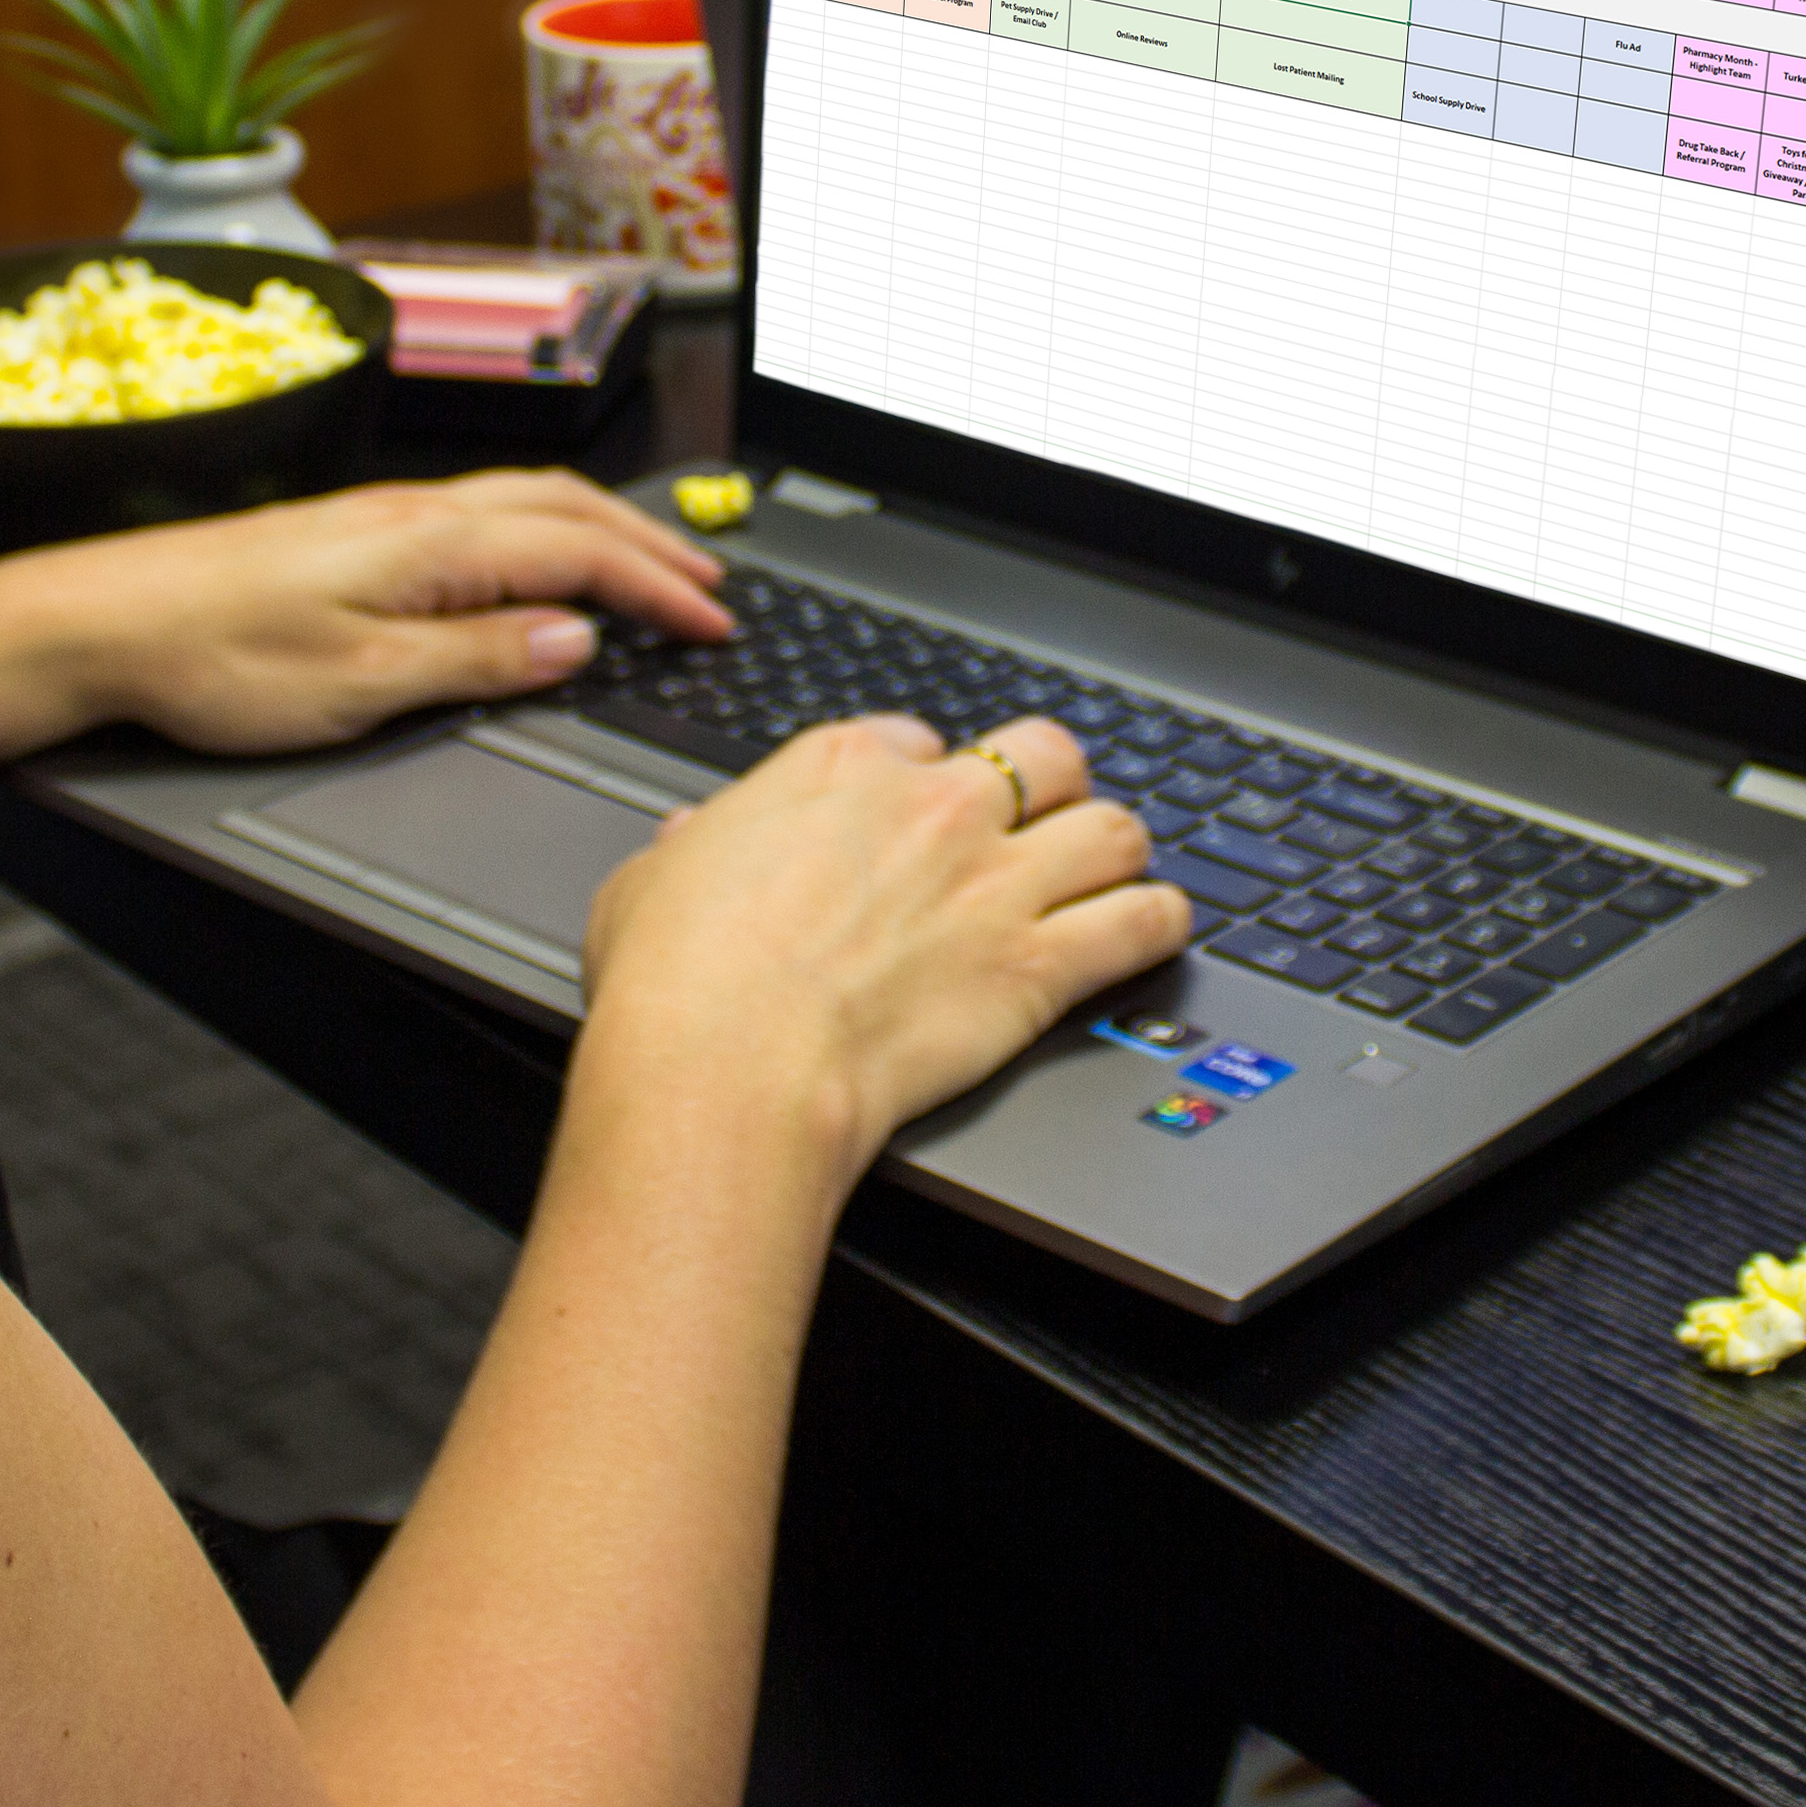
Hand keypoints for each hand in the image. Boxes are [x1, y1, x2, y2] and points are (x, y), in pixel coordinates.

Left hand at [0, 469, 733, 756]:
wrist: (97, 621)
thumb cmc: (211, 656)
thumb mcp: (358, 684)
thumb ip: (475, 659)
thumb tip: (572, 640)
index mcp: (430, 543)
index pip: (579, 551)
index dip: (657, 587)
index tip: (713, 622)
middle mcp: (414, 513)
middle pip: (564, 506)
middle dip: (649, 542)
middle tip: (712, 587)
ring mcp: (380, 516)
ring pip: (522, 502)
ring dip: (599, 529)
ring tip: (649, 566)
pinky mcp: (349, 532)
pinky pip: (479, 515)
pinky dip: (542, 532)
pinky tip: (537, 564)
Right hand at [576, 714, 1184, 1165]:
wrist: (727, 1067)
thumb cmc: (675, 985)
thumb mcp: (647, 883)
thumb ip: (693, 849)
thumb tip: (693, 840)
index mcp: (839, 768)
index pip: (918, 738)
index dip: (926, 774)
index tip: (922, 809)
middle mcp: (933, 807)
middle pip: (1042, 754)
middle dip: (1048, 786)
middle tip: (1036, 827)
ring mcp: (996, 883)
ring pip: (1113, 827)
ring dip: (1115, 850)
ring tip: (1109, 874)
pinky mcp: (1037, 967)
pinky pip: (1141, 921)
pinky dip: (1159, 923)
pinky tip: (1153, 930)